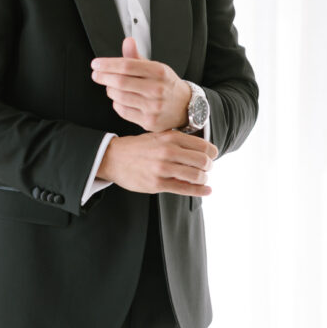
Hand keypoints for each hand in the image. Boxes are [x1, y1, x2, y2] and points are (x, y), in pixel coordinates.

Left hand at [91, 37, 191, 131]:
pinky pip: (123, 111)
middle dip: (103, 77)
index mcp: (159, 72)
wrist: (185, 106)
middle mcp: (157, 89)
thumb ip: (137, 56)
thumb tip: (128, 41)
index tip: (96, 64)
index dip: (107, 64)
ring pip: (119, 97)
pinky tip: (119, 99)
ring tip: (110, 86)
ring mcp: (153, 107)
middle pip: (120, 82)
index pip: (127, 66)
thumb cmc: (167, 85)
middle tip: (96, 74)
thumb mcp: (156, 67)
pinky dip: (116, 103)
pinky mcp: (149, 121)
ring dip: (109, 90)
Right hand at [97, 130, 217, 196]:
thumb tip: (202, 150)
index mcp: (170, 137)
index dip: (212, 153)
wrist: (113, 158)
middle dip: (209, 166)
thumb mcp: (158, 136)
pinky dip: (200, 191)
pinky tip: (207, 190)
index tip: (212, 156)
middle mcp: (168, 151)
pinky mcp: (157, 184)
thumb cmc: (139, 147)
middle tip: (207, 168)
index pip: (203, 145)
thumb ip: (178, 141)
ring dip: (203, 179)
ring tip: (202, 179)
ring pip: (196, 176)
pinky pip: (184, 188)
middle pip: (203, 161)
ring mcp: (162, 168)